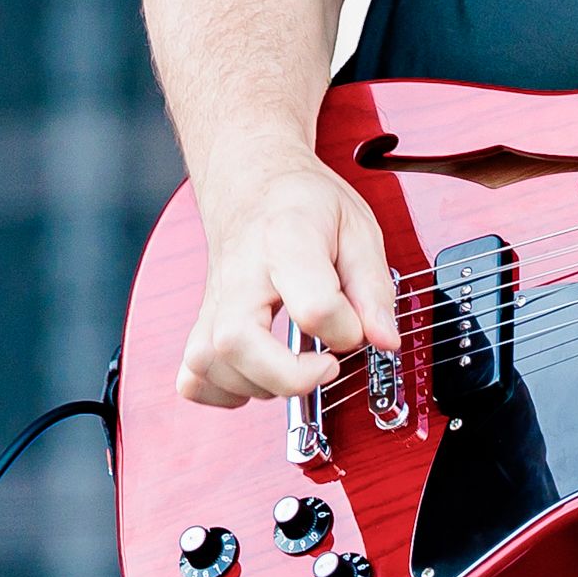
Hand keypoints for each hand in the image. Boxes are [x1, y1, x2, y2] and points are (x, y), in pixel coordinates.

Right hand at [178, 148, 401, 408]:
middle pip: (238, 343)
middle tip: (326, 365)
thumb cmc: (302, 204)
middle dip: (289, 375)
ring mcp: (213, 302)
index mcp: (286, 241)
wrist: (251, 184)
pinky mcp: (200, 324)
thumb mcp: (358, 227)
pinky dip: (223, 392)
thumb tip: (384, 339)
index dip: (348, 329)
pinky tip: (257, 377)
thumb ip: (374, 288)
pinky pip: (193, 378)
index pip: (314, 306)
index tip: (360, 325)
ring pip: (210, 365)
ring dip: (262, 385)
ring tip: (296, 365)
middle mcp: (239, 275)